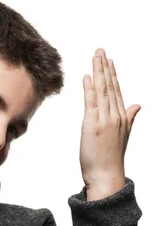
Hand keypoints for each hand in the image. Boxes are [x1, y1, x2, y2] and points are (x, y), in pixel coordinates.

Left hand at [79, 48, 140, 197]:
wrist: (106, 175)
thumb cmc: (111, 157)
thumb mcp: (123, 134)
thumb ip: (129, 117)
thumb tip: (138, 105)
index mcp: (122, 117)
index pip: (117, 90)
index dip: (113, 74)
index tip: (109, 59)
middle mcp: (116, 116)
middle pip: (110, 87)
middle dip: (105, 67)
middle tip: (100, 50)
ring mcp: (105, 120)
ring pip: (102, 91)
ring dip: (98, 72)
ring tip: (95, 56)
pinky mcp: (93, 125)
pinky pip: (91, 103)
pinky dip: (90, 89)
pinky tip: (87, 76)